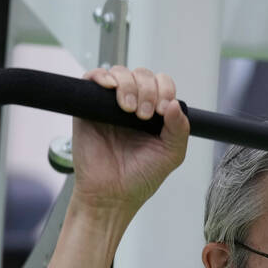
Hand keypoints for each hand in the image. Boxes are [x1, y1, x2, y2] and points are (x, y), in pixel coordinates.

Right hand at [70, 66, 189, 222]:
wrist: (111, 195)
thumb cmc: (140, 178)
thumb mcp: (171, 154)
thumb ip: (179, 129)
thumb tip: (175, 104)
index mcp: (154, 113)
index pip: (162, 85)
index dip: (164, 90)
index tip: (162, 110)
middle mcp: (133, 105)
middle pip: (142, 75)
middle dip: (147, 90)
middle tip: (144, 114)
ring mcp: (109, 105)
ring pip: (120, 73)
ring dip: (128, 85)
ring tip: (128, 109)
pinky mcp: (87, 107)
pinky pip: (92, 78)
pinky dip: (102, 76)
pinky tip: (110, 88)